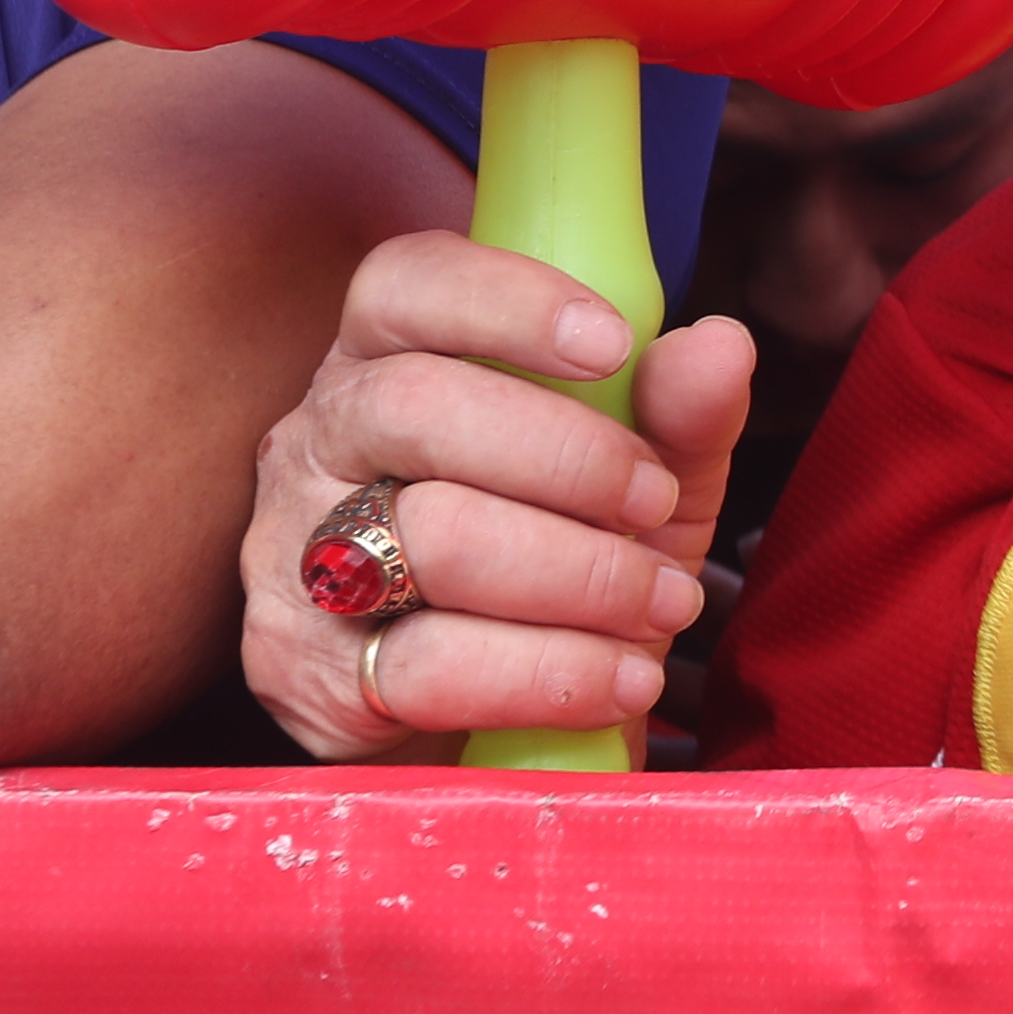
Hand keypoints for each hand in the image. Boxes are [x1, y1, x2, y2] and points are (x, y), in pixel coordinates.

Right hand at [238, 233, 753, 763]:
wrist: (491, 729)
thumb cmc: (559, 567)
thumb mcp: (640, 483)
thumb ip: (679, 413)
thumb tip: (720, 345)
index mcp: (386, 361)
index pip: (403, 284)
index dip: (504, 301)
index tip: (613, 344)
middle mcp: (317, 441)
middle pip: (417, 405)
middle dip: (569, 458)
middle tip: (656, 507)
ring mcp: (292, 556)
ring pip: (432, 538)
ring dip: (579, 574)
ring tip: (661, 605)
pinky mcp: (300, 672)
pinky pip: (429, 666)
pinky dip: (551, 673)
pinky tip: (619, 677)